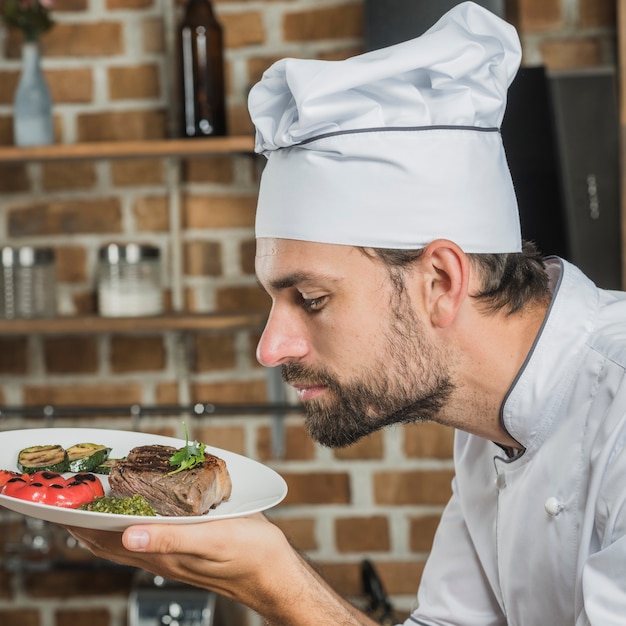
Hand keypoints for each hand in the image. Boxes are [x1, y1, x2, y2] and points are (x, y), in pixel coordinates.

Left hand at [65, 514, 378, 624]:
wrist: (273, 572)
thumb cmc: (248, 553)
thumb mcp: (211, 540)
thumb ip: (169, 538)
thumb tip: (128, 535)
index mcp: (159, 553)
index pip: (103, 540)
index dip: (77, 521)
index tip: (58, 499)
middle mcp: (158, 554)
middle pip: (106, 539)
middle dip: (83, 517)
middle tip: (69, 491)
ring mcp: (169, 553)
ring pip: (123, 535)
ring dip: (103, 516)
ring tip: (92, 493)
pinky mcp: (183, 547)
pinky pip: (145, 532)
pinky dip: (130, 516)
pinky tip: (138, 503)